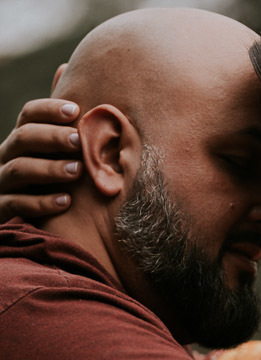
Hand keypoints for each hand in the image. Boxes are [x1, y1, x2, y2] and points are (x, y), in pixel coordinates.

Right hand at [0, 98, 81, 221]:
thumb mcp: (50, 151)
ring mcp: (1, 183)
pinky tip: (66, 202)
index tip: (75, 110)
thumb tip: (64, 68)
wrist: (22, 217)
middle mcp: (7, 157)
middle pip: (23, 138)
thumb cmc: (45, 180)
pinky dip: (41, 202)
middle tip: (80, 140)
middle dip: (52, 137)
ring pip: (19, 170)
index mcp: (20, 140)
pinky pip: (16, 204)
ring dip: (49, 169)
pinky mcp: (3, 209)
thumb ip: (57, 119)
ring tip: (78, 171)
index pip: (28, 115)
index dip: (49, 110)